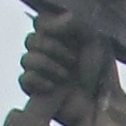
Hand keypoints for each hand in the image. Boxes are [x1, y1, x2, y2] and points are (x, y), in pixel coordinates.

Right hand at [19, 7, 119, 125]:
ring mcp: (40, 72)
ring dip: (47, 66)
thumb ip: (74, 21)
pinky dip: (38, 81)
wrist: (101, 103)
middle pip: (30, 40)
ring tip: (66, 77)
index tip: (69, 36)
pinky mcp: (35, 91)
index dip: (50, 27)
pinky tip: (53, 88)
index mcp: (59, 36)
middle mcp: (47, 52)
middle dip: (51, 49)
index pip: (39, 22)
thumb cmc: (101, 72)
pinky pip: (24, 79)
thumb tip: (46, 25)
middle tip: (73, 61)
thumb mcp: (94, 38)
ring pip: (26, 59)